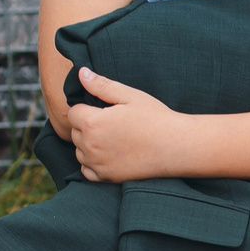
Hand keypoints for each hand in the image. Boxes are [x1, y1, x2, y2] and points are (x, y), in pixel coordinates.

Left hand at [65, 68, 196, 183]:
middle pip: (75, 131)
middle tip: (112, 123)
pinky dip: (93, 163)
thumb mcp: (130, 96)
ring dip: (89, 144)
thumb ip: (102, 85)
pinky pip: (86, 170)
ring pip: (79, 151)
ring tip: (113, 138)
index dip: (87, 108)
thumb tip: (81, 73)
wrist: (177, 146)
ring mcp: (97, 163)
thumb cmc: (156, 118)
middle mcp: (90, 145)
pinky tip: (110, 155)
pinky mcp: (106, 177)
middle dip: (87, 125)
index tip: (105, 110)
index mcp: (93, 122)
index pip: (72, 112)